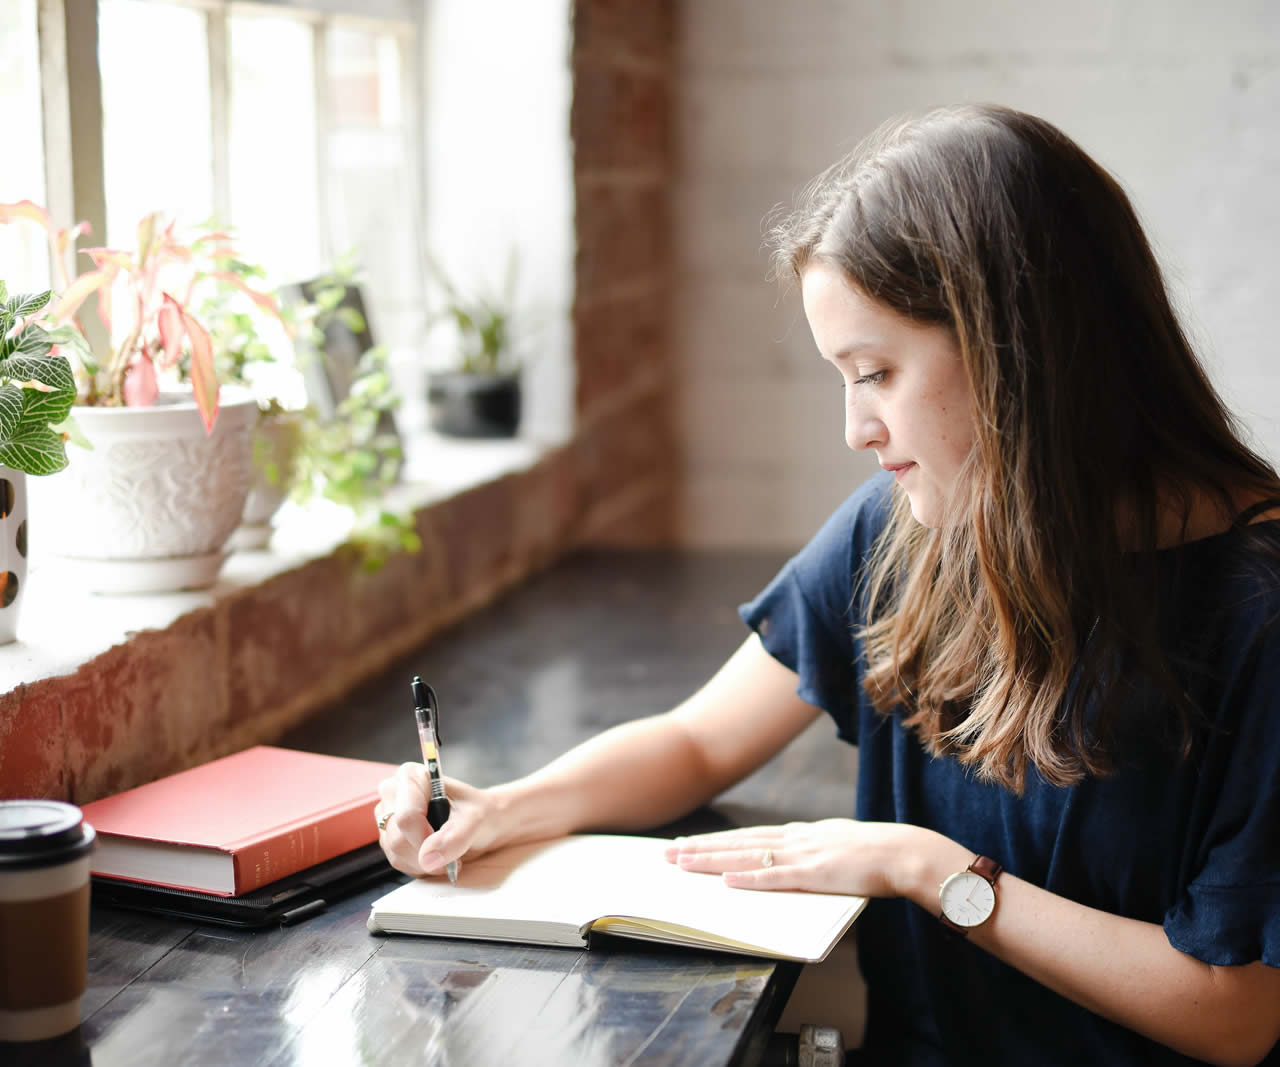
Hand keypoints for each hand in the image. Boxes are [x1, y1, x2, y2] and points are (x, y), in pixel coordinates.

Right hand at [375, 763, 501, 877]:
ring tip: (446, 849)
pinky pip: (398, 861)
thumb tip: (428, 858)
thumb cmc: (480, 812)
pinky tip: (436, 854)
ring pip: (396, 853)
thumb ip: (455, 837)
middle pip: (398, 838)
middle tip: (452, 848)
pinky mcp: (388, 836)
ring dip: (425, 861)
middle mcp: (393, 793)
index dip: (425, 838)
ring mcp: (387, 816)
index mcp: (411, 777)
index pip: (406, 817)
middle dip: (428, 852)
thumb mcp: (476, 819)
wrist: (484, 822)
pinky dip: (420, 865)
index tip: (447, 842)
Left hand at [662, 818, 920, 897]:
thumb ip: (812, 850)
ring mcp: (803, 855)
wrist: (904, 853)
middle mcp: (795, 839)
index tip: (688, 844)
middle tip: (667, 853)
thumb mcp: (836, 846)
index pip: (748, 836)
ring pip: (747, 856)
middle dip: (701, 848)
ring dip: (713, 860)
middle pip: (738, 842)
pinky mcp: (815, 875)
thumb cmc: (876, 855)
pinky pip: (775, 878)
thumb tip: (793, 859)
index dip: (716, 841)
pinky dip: (748, 879)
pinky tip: (726, 881)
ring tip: (683, 863)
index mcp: (800, 834)